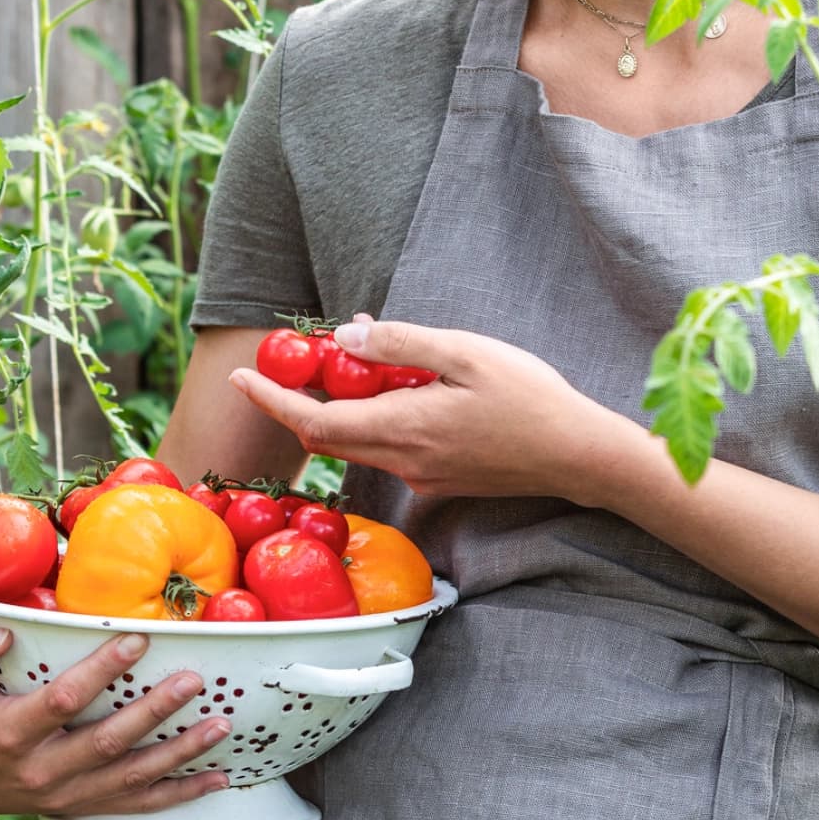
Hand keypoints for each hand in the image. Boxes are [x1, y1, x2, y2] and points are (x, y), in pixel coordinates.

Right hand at [0, 622, 231, 817]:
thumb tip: (0, 634)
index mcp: (10, 734)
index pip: (62, 701)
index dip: (100, 671)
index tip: (138, 639)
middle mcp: (42, 771)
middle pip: (106, 743)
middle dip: (154, 712)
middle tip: (192, 681)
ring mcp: (67, 794)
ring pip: (130, 777)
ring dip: (180, 753)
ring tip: (219, 724)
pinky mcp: (86, 805)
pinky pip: (138, 805)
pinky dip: (180, 794)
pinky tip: (218, 779)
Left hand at [228, 316, 625, 502]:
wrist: (577, 455)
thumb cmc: (528, 397)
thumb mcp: (464, 352)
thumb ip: (401, 345)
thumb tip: (345, 339)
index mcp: (402, 428)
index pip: (314, 421)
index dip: (272, 401)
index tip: (241, 378)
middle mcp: (402, 461)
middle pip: (327, 436)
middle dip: (297, 401)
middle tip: (287, 362)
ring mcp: (421, 476)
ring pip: (358, 442)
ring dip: (339, 407)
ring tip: (349, 362)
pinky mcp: (440, 480)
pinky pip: (389, 449)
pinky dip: (374, 419)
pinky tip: (400, 389)